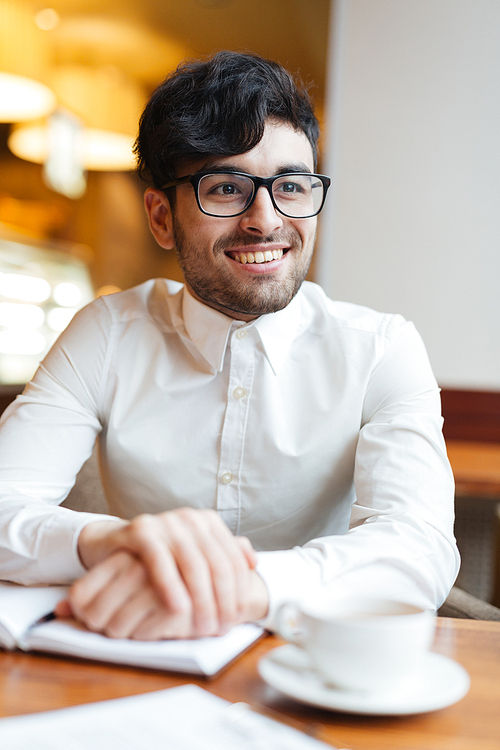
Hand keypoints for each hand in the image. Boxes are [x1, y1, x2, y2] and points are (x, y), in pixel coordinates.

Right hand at [63, 508, 268, 638]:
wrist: (112, 544)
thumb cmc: (158, 556)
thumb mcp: (193, 554)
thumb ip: (222, 555)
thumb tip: (254, 563)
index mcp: (207, 522)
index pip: (231, 558)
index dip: (239, 589)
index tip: (239, 616)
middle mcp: (189, 519)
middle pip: (216, 562)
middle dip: (223, 599)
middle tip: (222, 627)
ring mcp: (166, 522)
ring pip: (193, 564)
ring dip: (201, 599)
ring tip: (204, 625)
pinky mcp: (141, 530)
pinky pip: (159, 560)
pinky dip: (171, 585)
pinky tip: (178, 608)